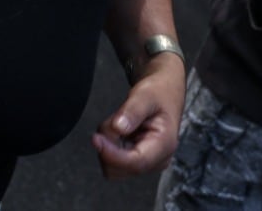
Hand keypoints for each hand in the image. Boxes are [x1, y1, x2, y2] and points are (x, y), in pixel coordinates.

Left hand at [93, 55, 182, 178]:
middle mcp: (157, 160)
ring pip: (113, 167)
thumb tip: (118, 128)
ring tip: (120, 122)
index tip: (96, 139)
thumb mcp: (145, 95)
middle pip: (121, 169)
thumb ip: (132, 111)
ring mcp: (147, 163)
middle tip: (114, 119)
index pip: (136, 162)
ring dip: (108, 144)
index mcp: (165, 145)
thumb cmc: (158, 93)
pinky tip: (120, 130)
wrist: (164, 93)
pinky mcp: (136, 161)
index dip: (113, 155)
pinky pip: (113, 161)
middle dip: (109, 146)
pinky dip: (109, 145)